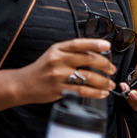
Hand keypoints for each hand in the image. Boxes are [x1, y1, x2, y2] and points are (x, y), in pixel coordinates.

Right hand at [0, 39, 116, 110]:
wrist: (23, 84)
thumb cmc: (42, 69)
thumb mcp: (53, 54)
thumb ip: (71, 51)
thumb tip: (95, 52)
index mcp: (58, 49)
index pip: (79, 44)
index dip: (95, 44)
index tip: (107, 46)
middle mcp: (58, 60)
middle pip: (87, 59)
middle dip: (104, 65)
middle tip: (112, 69)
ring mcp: (58, 75)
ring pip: (87, 77)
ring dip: (103, 81)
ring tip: (110, 84)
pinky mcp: (59, 90)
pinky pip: (82, 91)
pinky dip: (95, 93)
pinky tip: (102, 93)